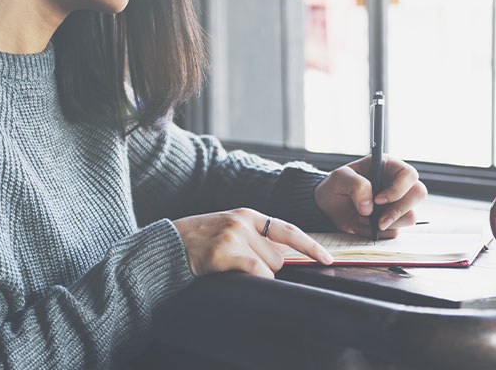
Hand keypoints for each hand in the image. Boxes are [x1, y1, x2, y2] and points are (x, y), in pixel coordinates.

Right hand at [172, 208, 333, 277]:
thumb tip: (284, 257)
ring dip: (256, 274)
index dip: (310, 245)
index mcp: (248, 215)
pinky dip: (256, 279)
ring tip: (229, 267)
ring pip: (269, 267)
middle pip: (279, 256)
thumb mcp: (229, 229)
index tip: (327, 258)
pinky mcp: (224, 252)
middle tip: (239, 264)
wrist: (167, 245)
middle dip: (266, 267)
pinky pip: (256, 271)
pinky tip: (238, 276)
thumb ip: (256, 238)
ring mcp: (233, 236)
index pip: (288, 230)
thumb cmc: (199, 242)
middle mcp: (244, 222)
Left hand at [314, 154, 427, 238]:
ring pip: (410, 216)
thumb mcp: (339, 178)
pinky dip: (378, 233)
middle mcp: (397, 184)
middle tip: (378, 220)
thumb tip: (370, 207)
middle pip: (419, 194)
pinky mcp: (392, 221)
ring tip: (362, 220)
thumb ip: (356, 185)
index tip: (378, 200)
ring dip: (386, 224)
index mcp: (388, 167)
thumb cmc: (335, 186)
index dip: (398, 189)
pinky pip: (396, 232)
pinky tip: (362, 225)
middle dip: (399, 210)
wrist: (327, 207)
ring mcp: (397, 204)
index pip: (409, 174)